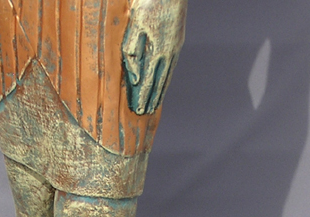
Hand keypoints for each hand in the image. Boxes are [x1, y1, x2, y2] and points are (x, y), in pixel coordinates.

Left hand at [122, 0, 186, 114]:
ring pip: (168, 75)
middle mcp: (170, 52)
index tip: (139, 110)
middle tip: (145, 113)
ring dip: (160, 91)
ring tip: (154, 104)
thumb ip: (132, 53)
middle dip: (152, 99)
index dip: (144, 97)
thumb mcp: (134, 26)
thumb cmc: (148, 3)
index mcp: (158, 51)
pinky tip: (163, 83)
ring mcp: (176, 47)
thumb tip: (136, 78)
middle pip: (160, 83)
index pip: (149, 81)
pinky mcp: (178, 41)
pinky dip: (166, 78)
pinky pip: (171, 66)